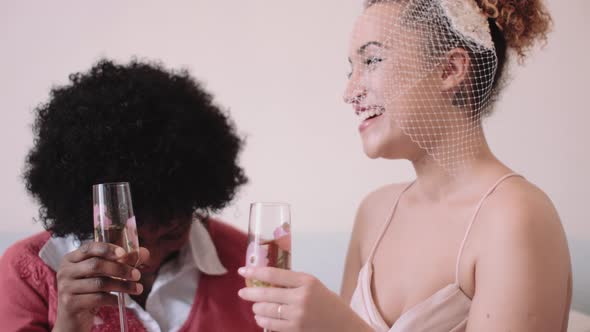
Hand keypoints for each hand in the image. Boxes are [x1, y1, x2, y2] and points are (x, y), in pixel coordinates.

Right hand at [52, 242, 148, 331]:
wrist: (72, 318)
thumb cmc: (89, 290)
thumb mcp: (103, 274)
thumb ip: (122, 261)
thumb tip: (144, 252)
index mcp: (72, 258)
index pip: (89, 248)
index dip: (108, 249)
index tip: (124, 253)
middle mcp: (65, 271)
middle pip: (96, 265)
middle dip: (120, 269)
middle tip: (137, 275)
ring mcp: (65, 287)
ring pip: (99, 283)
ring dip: (122, 285)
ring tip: (137, 288)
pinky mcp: (70, 303)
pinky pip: (96, 299)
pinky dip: (112, 298)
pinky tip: (119, 300)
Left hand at [237, 266, 371, 331]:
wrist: (344, 326)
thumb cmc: (328, 302)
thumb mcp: (313, 285)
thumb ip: (292, 282)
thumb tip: (265, 279)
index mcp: (306, 281)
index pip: (274, 274)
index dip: (255, 272)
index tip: (242, 270)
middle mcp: (300, 297)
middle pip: (266, 293)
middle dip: (250, 293)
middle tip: (242, 292)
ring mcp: (297, 316)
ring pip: (265, 310)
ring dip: (256, 308)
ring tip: (255, 306)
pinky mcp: (294, 330)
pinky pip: (270, 325)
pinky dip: (262, 320)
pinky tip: (261, 317)